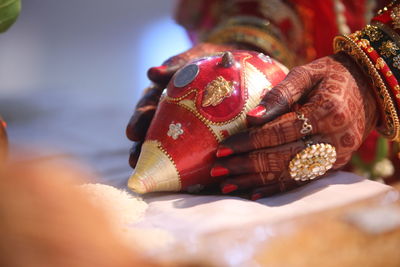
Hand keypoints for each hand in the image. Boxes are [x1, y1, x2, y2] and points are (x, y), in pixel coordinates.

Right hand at [126, 43, 235, 167]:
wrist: (242, 72)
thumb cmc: (215, 62)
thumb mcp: (197, 57)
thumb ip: (178, 63)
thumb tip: (151, 74)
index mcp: (166, 94)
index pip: (148, 107)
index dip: (139, 120)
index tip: (132, 133)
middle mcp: (171, 113)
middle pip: (153, 131)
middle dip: (143, 146)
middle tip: (136, 159)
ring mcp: (185, 129)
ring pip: (168, 147)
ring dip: (157, 160)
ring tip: (150, 173)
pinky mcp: (200, 141)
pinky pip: (190, 156)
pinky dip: (184, 168)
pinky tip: (181, 181)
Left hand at [212, 53, 377, 199]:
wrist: (369, 89)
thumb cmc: (332, 76)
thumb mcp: (307, 72)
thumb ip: (281, 93)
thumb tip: (251, 118)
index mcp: (327, 111)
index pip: (280, 132)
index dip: (249, 142)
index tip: (223, 148)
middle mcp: (334, 138)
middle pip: (282, 157)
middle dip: (246, 166)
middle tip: (217, 170)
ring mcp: (336, 156)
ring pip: (289, 174)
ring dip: (255, 181)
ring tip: (227, 185)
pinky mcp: (334, 165)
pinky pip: (302, 181)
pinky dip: (276, 188)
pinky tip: (254, 193)